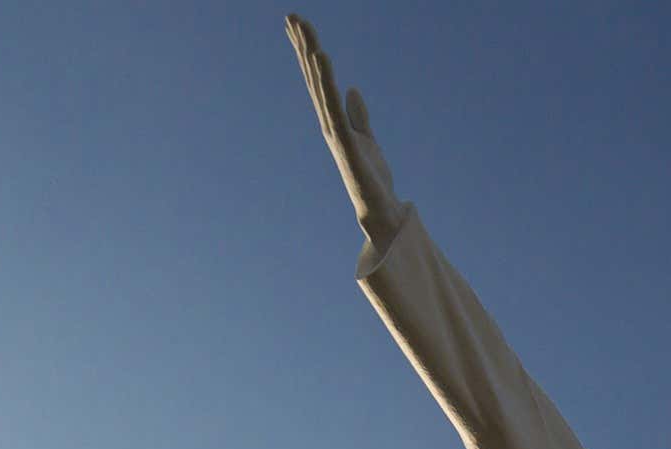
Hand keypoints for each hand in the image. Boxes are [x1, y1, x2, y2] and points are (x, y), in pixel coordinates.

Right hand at [285, 15, 402, 237]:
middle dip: (303, 45)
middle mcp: (328, 122)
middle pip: (313, 76)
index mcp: (333, 120)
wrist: (378, 208)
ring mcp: (334, 130)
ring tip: (304, 28)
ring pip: (319, 85)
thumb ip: (358, 115)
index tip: (298, 26)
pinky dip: (326, 80)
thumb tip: (352, 89)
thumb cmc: (372, 177)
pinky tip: (321, 57)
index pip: (318, 79)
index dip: (308, 51)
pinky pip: (333, 103)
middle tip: (292, 15)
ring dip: (310, 55)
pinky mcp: (344, 139)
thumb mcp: (367, 138)